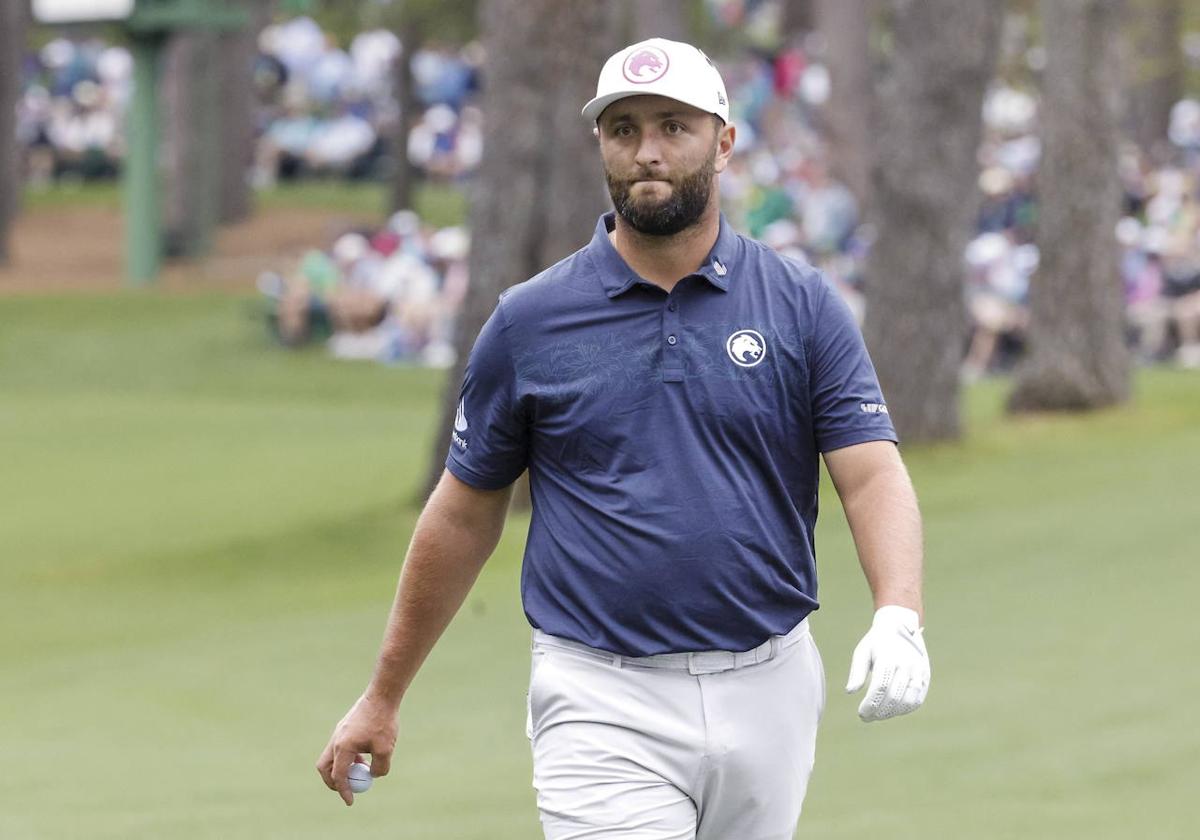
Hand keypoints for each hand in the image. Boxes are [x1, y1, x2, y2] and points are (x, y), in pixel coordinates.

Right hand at [316, 692, 397, 804]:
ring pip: (331, 757)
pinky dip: (346, 757)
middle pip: (325, 767)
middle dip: (333, 781)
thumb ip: (379, 767)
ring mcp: (338, 732)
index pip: (339, 776)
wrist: (382, 696)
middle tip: (346, 789)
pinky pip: (339, 748)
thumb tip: (372, 776)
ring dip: (341, 768)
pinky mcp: (343, 727)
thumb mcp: (385, 749)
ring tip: (361, 770)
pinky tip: (364, 756)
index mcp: (343, 747)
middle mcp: (336, 740)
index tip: (350, 802)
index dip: (344, 791)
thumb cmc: (383, 722)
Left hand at [844, 605, 929, 721]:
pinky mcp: (925, 676)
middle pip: (893, 697)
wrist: (901, 625)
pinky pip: (918, 699)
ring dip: (892, 713)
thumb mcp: (862, 651)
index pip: (880, 688)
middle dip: (879, 712)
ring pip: (908, 701)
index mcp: (888, 658)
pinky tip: (893, 711)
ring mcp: (918, 671)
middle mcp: (906, 664)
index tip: (861, 713)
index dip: (870, 704)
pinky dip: (905, 710)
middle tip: (867, 717)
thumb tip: (850, 691)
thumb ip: (857, 672)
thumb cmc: (877, 642)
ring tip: (878, 715)